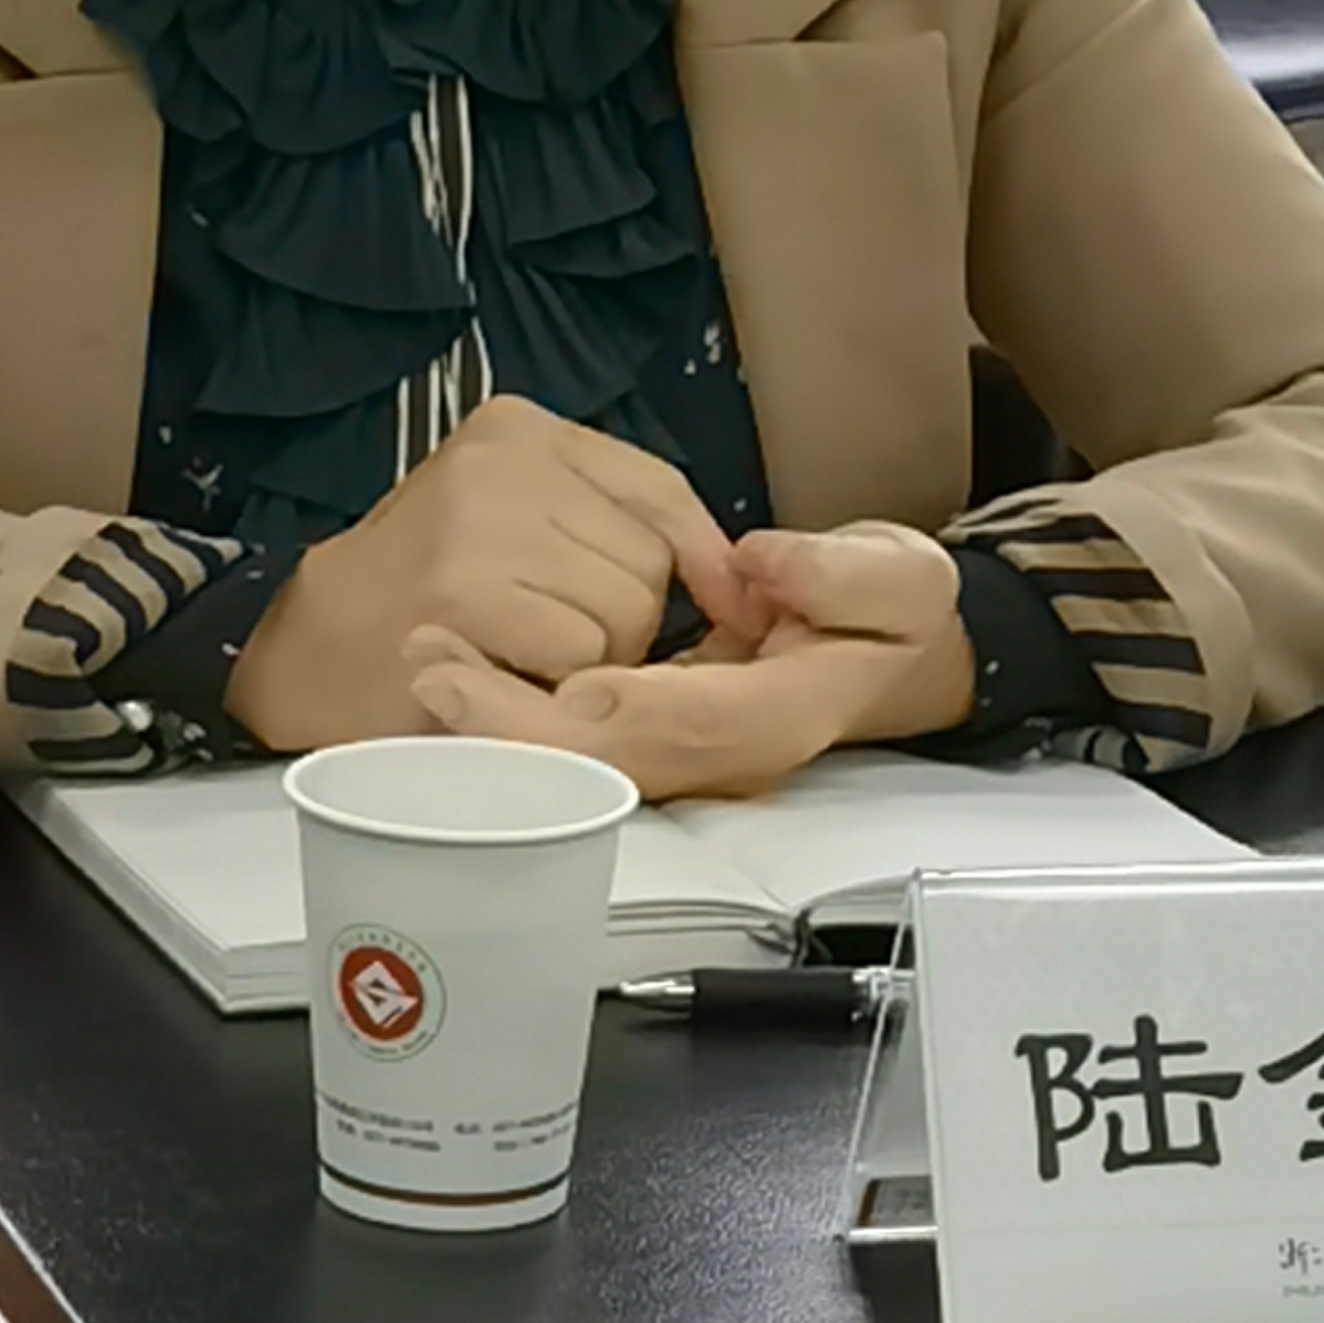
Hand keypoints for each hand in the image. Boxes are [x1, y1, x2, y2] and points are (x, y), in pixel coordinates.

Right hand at [223, 395, 748, 752]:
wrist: (311, 647)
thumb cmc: (427, 591)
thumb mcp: (514, 517)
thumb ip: (607, 523)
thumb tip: (738, 579)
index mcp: (520, 428)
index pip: (657, 487)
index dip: (704, 557)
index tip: (731, 607)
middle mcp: (505, 460)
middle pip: (649, 561)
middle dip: (625, 620)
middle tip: (549, 635)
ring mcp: (483, 521)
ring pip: (626, 613)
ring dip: (594, 661)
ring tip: (521, 651)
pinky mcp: (468, 591)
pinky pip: (581, 656)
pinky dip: (556, 686)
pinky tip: (502, 673)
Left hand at [402, 520, 973, 800]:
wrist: (887, 645)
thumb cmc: (891, 610)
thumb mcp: (899, 581)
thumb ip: (841, 578)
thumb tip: (766, 564)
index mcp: (775, 715)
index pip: (689, 723)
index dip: (624, 710)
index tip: (560, 683)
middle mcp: (714, 747)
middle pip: (605, 758)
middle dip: (519, 727)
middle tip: (437, 672)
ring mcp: (675, 745)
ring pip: (573, 755)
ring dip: (494, 719)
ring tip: (424, 664)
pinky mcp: (646, 726)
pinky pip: (568, 733)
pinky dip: (506, 706)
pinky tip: (451, 668)